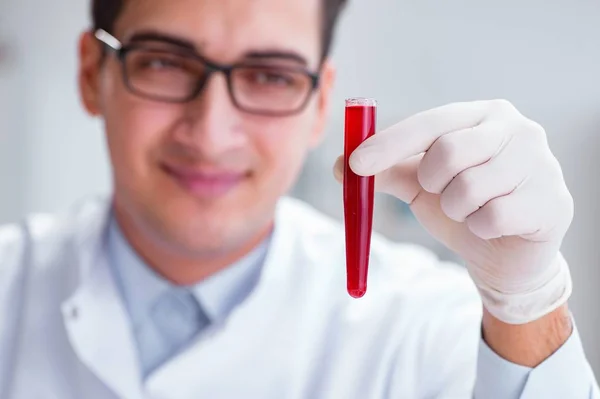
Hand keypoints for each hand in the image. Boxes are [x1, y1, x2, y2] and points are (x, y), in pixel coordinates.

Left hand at [333, 100, 573, 323]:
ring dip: (457, 209)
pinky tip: (495, 226)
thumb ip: (387, 171)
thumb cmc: (463, 207)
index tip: (356, 164)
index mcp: (482, 115)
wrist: (505, 254)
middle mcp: (517, 128)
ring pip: (469, 189)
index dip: (389, 143)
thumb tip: (341, 163)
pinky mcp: (553, 201)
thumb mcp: (420, 186)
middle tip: (441, 192)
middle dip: (432, 183)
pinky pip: (493, 218)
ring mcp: (541, 163)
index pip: (430, 122)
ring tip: (473, 210)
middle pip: (448, 152)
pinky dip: (480, 228)